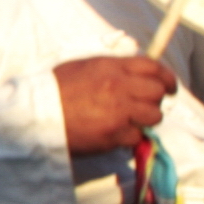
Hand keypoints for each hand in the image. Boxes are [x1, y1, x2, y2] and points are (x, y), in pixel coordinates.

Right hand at [55, 55, 175, 156]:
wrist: (34, 115)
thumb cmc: (53, 90)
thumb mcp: (82, 67)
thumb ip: (110, 68)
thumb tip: (131, 73)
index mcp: (111, 67)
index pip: (153, 67)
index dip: (167, 77)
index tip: (170, 87)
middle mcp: (119, 87)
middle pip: (158, 92)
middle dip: (156, 100)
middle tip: (146, 106)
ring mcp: (119, 112)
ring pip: (154, 116)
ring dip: (145, 120)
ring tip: (129, 121)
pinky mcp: (114, 135)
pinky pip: (137, 136)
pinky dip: (129, 137)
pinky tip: (115, 133)